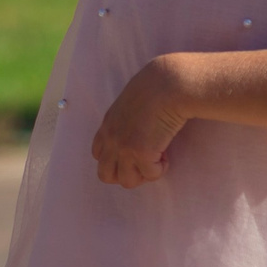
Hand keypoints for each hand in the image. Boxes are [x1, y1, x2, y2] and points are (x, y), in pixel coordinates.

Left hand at [91, 56, 187, 189]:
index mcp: (107, 125)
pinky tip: (167, 154)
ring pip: (126, 181)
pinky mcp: (141, 153)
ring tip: (157, 158)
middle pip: (106, 175)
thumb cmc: (156, 88)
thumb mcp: (130, 103)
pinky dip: (160, 169)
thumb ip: (126, 119)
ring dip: (143, 174)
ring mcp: (124, 147)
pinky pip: (150, 175)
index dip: (116, 159)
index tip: (135, 151)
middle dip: (126, 174)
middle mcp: (111, 138)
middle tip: (144, 163)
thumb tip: (138, 131)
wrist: (168, 85)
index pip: (98, 154)